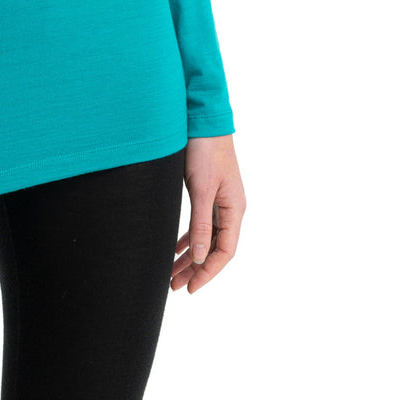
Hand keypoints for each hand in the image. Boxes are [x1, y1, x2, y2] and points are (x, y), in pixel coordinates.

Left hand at [170, 134, 244, 293]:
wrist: (203, 119)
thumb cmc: (205, 151)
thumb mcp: (202, 189)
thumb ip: (201, 224)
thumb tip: (199, 258)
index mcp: (234, 210)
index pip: (225, 252)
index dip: (207, 272)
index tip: (190, 288)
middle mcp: (231, 209)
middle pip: (215, 248)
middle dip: (195, 269)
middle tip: (174, 286)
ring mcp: (221, 201)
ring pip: (206, 238)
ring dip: (190, 256)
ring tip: (171, 273)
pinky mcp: (209, 192)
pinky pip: (201, 224)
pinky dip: (189, 238)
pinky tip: (176, 248)